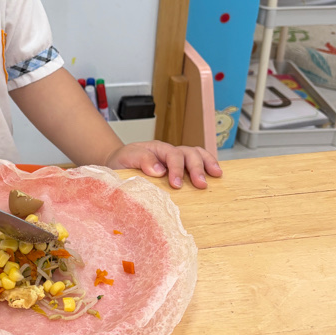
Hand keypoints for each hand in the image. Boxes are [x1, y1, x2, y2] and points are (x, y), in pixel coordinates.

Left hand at [105, 141, 221, 189]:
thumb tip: (160, 170)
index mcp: (157, 149)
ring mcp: (176, 159)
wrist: (118, 163)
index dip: (176, 169)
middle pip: (189, 153)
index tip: (177, 185)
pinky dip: (208, 165)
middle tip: (201, 184)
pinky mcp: (180, 168)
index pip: (172, 155)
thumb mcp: (126, 158)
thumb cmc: (122, 162)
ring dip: (208, 163)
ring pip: (196, 154)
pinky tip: (215, 174)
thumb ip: (140, 160)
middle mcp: (169, 152)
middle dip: (197, 168)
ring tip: (217, 175)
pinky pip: (196, 162)